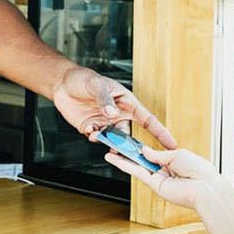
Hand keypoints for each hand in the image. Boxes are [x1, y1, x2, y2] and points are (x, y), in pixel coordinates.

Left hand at [51, 66, 175, 147]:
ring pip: (115, 140)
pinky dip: (96, 139)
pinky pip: (98, 139)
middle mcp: (118, 115)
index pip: (148, 119)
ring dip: (112, 144)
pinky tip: (90, 130)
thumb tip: (111, 114)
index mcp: (127, 103)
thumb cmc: (84, 78)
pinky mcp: (92, 128)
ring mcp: (105, 123)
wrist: (62, 84)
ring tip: (106, 141)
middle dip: (133, 146)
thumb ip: (105, 100)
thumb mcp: (96, 85)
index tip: (171, 145)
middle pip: (131, 135)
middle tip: (133, 155)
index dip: (161, 132)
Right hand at [102, 145, 220, 211]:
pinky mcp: (155, 185)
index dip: (141, 148)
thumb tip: (144, 150)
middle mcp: (165, 171)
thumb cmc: (198, 169)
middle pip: (143, 160)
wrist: (205, 187)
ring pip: (137, 166)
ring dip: (122, 159)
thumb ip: (158, 154)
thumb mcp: (177, 154)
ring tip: (109, 150)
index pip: (154, 153)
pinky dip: (125, 166)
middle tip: (114, 144)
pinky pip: (137, 172)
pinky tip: (115, 160)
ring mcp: (159, 178)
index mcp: (174, 161)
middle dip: (128, 153)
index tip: (130, 141)